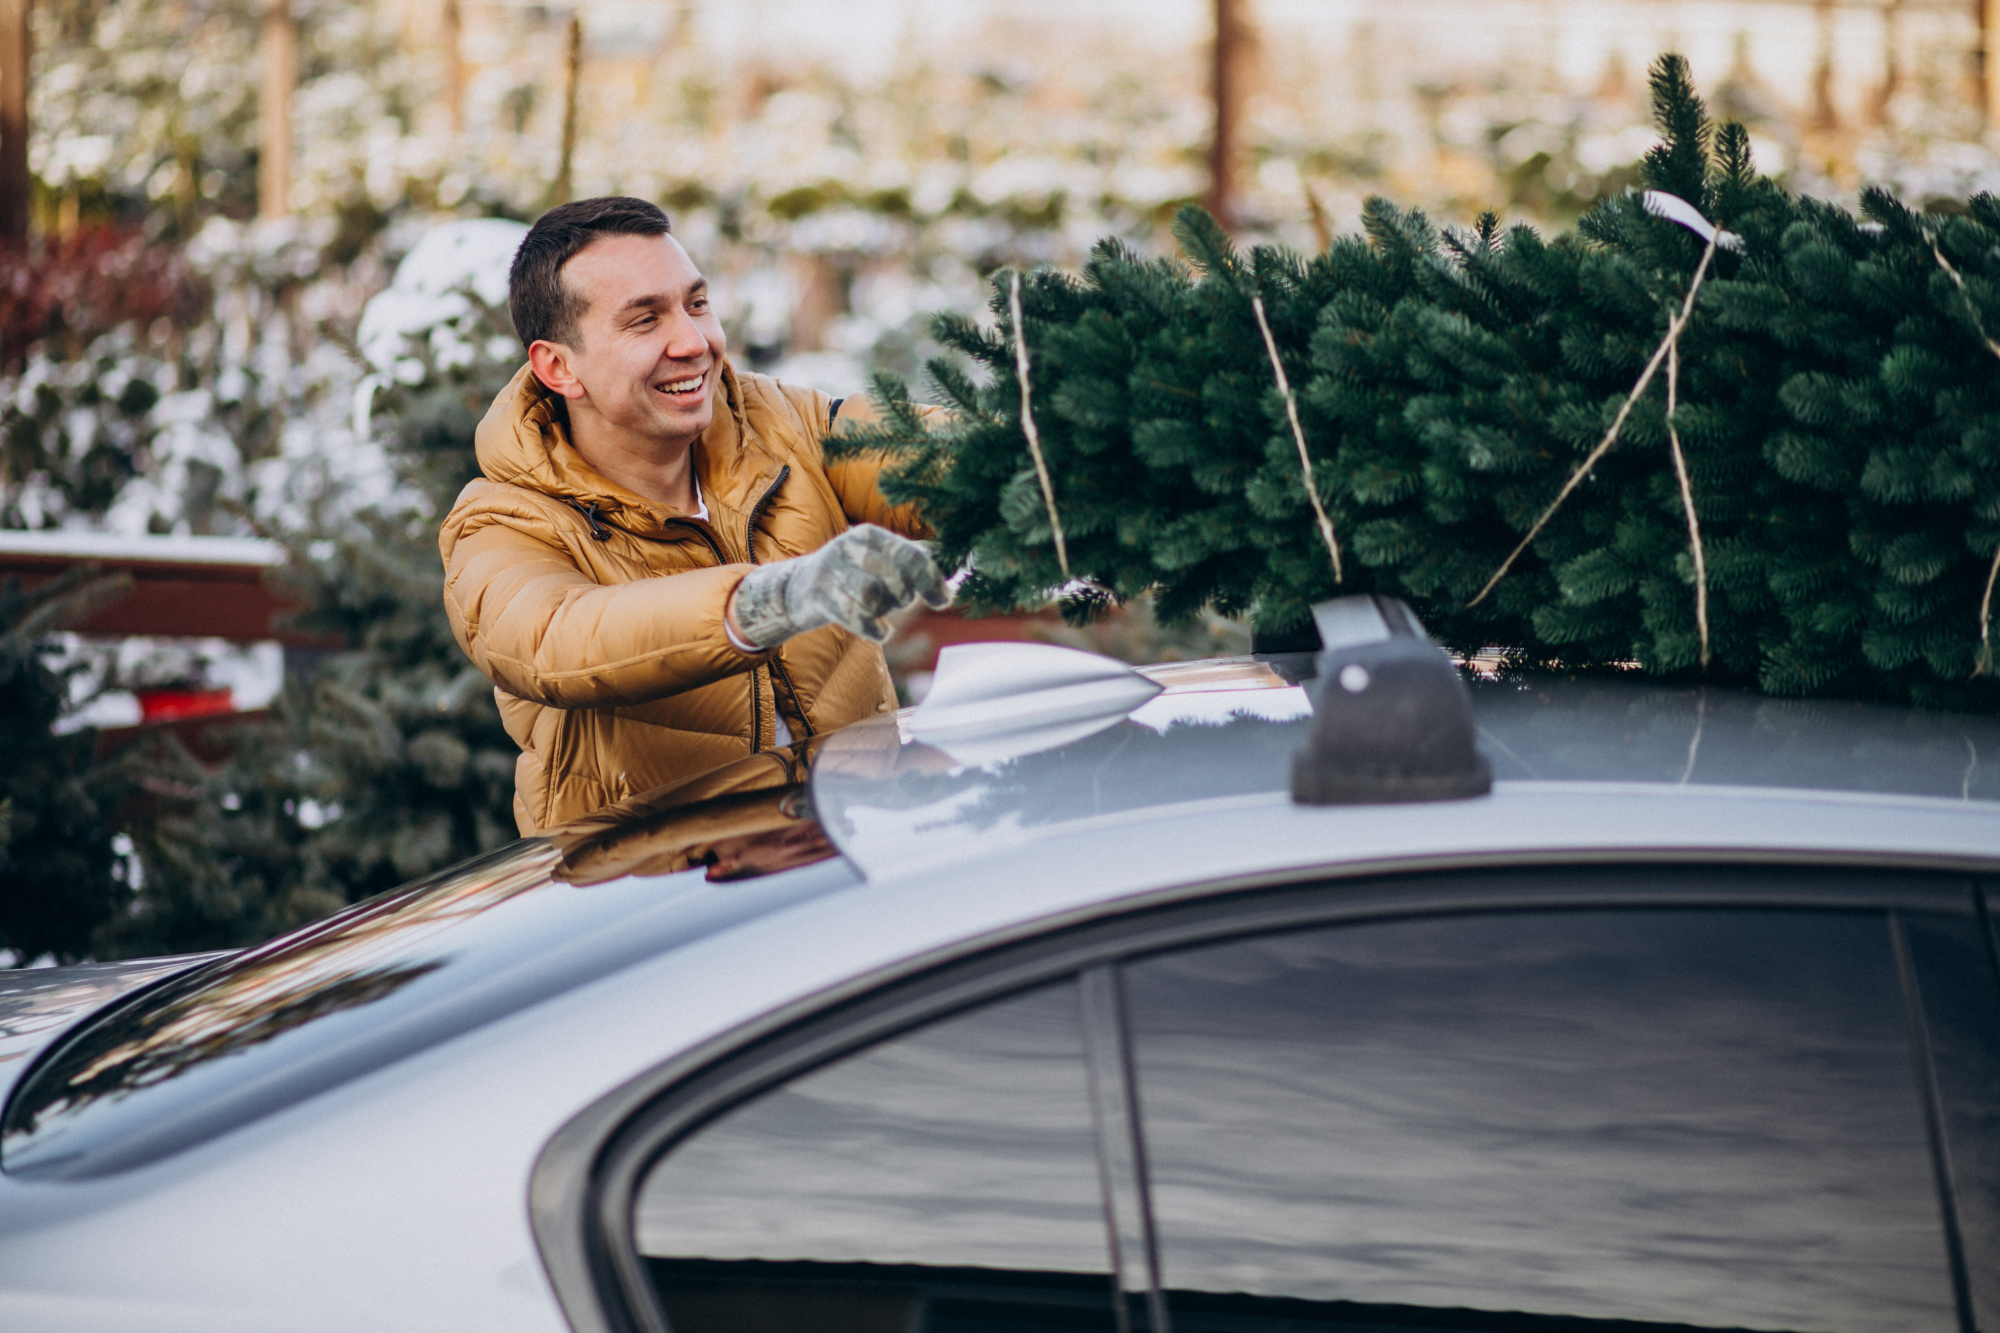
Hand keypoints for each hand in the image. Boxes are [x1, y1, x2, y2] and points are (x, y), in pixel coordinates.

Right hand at [729, 525, 948, 648]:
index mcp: (872, 535)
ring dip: (883, 610)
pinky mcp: (818, 595)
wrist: (797, 590)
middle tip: (898, 602)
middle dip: (904, 596)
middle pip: (894, 575)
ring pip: (871, 595)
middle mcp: (850, 546)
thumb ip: (914, 565)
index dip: (932, 581)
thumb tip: (954, 577)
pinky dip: (872, 629)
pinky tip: (880, 632)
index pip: (912, 555)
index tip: (943, 601)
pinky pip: (852, 615)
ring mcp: (831, 570)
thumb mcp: (881, 563)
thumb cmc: (852, 578)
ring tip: (880, 612)